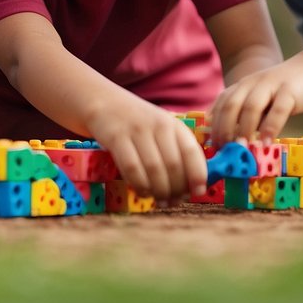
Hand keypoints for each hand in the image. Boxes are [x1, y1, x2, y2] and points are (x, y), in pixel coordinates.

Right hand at [86, 97, 206, 204]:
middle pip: (173, 165)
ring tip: (160, 200)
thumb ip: (176, 153)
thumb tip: (189, 189)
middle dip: (176, 189)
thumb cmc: (138, 123)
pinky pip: (132, 168)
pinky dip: (140, 185)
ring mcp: (137, 130)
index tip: (198, 192)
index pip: (192, 151)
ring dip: (159, 191)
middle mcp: (158, 125)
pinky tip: (142, 192)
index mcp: (174, 125)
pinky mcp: (117, 137)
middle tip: (173, 201)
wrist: (105, 102)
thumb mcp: (161, 130)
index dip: (198, 174)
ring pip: (154, 169)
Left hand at [209, 54, 302, 144]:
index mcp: (241, 86)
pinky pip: (278, 110)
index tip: (212, 144)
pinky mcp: (289, 91)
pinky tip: (266, 142)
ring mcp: (270, 86)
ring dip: (244, 129)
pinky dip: (271, 127)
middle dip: (224, 128)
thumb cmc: (281, 90)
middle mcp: (251, 84)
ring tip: (241, 148)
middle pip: (231, 105)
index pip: (221, 104)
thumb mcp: (259, 98)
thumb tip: (231, 140)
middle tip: (223, 149)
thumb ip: (246, 114)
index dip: (214, 125)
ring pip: (251, 107)